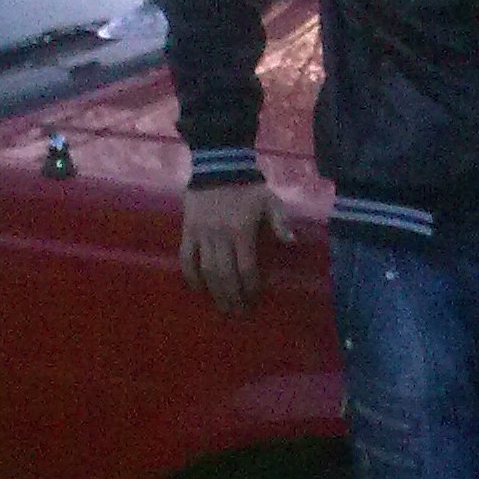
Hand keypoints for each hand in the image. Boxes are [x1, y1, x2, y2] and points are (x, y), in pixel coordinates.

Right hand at [179, 180, 294, 313]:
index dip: (250, 287)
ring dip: (215, 292)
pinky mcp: (188, 231)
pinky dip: (190, 276)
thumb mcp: (270, 201)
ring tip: (222, 308)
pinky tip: (198, 289)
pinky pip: (186, 258)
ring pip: (206, 271)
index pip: (246, 268)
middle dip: (232, 297)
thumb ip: (281, 222)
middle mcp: (221, 237)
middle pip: (226, 275)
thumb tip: (292, 242)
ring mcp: (202, 235)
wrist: (218, 166)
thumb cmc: (248, 187)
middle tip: (238, 313)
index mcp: (242, 232)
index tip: (254, 299)